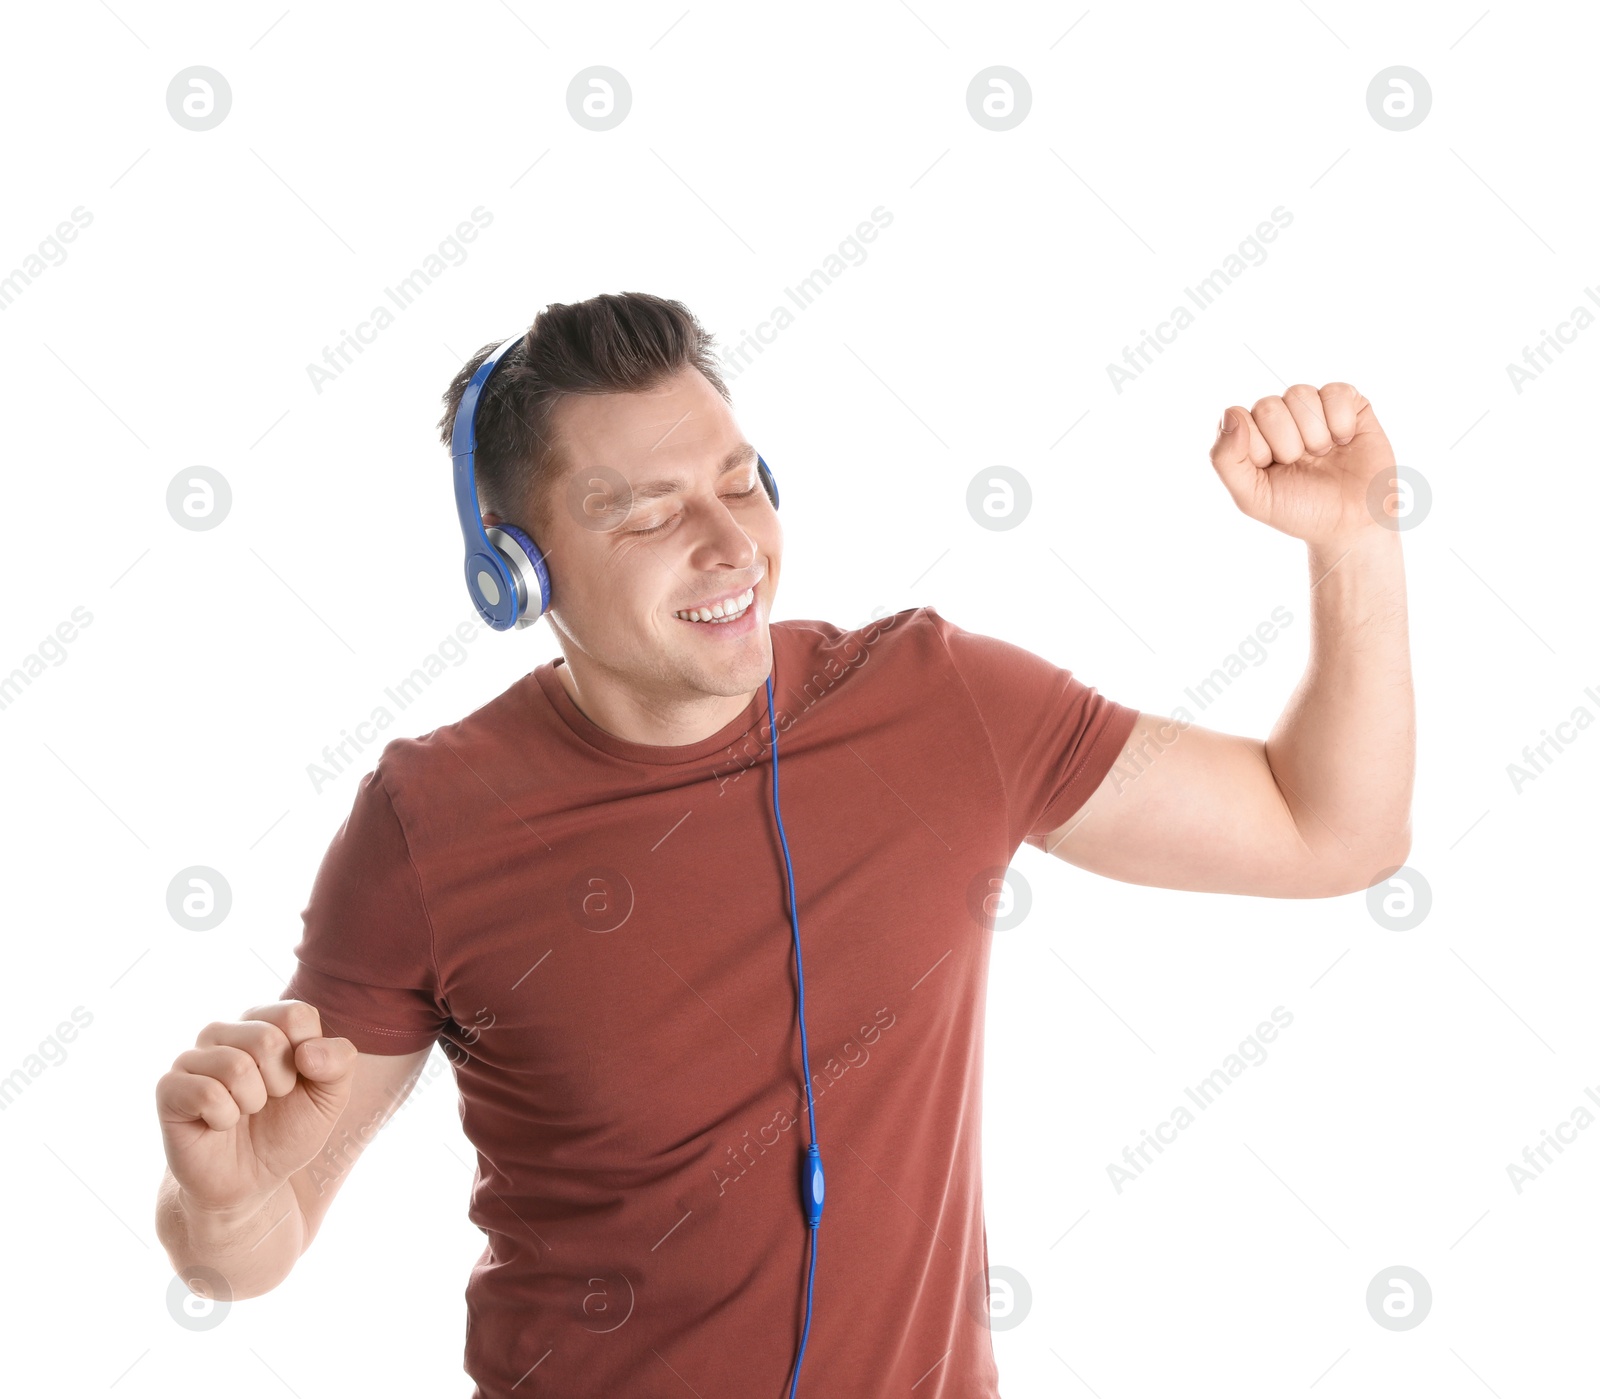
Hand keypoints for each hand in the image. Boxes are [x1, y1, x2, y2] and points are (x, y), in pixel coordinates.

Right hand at [156, 1001, 356, 1214]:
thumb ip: (339, 1062)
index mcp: (263, 1023)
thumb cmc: (288, 1131)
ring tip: (243, 1113)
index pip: (296, 1015)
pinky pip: (206, 1093)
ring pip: (236, 1066)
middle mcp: (224, 1032)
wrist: (250, 1182)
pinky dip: (224, 1118)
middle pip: (267, 1038)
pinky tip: (218, 1124)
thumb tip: (308, 1051)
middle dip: (280, 1083)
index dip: (308, 1058)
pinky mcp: (169, 1088)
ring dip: (252, 1103)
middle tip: (267, 1102)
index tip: (297, 1081)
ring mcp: (192, 1058)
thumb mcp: (330, 1097)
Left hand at [1209, 382, 1397, 550]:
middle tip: (1301, 464)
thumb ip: (1225, 459)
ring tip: (1323, 455)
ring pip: (1300, 394)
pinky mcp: (1346, 402)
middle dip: (1286, 444)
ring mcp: (1312, 407)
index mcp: (1252, 436)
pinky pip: (1335, 392)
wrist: (1354, 521)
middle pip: (1268, 406)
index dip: (1257, 447)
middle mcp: (1279, 417)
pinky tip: (1344, 441)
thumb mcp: (1253, 497)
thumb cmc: (1302, 510)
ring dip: (1314, 435)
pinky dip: (1340, 423)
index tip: (1272, 468)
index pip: (1238, 417)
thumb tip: (1230, 414)